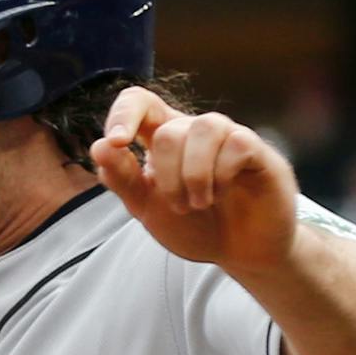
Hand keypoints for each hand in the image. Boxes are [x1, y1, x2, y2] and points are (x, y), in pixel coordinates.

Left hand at [91, 88, 299, 273]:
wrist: (240, 253)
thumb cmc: (194, 225)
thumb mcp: (147, 207)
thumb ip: (122, 179)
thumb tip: (99, 147)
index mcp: (163, 139)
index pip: (139, 101)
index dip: (124, 113)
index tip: (117, 142)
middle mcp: (194, 131)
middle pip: (168, 132)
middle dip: (168, 178)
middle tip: (181, 207)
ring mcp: (228, 137)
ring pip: (204, 128)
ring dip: (195, 175)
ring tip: (201, 204)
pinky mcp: (256, 150)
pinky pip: (236, 143)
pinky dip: (223, 174)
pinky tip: (225, 193)